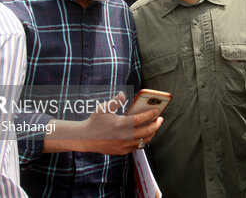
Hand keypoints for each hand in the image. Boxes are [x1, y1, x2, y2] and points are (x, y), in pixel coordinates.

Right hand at [44, 92, 162, 154]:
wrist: (85, 138)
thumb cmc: (94, 121)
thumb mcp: (102, 108)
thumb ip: (115, 101)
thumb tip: (123, 93)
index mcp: (118, 125)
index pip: (139, 120)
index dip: (150, 115)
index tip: (157, 111)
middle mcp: (122, 137)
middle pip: (146, 132)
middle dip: (156, 125)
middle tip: (160, 119)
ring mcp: (122, 146)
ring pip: (143, 141)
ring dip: (151, 133)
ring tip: (154, 126)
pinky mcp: (121, 151)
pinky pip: (137, 147)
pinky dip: (143, 140)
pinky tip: (144, 133)